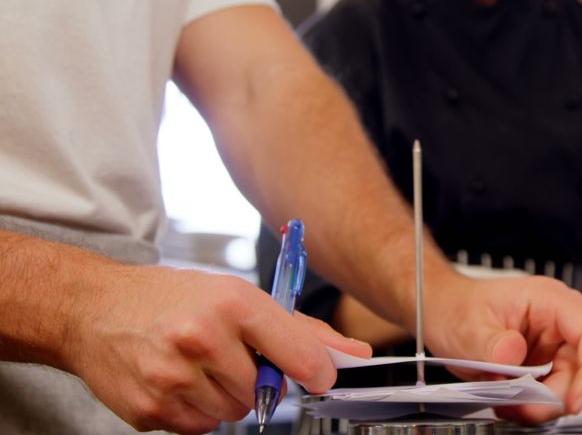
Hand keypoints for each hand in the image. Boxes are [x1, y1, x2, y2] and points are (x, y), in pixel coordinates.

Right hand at [67, 264, 370, 434]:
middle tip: (229, 355)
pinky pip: (199, 428)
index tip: (322, 376)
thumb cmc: (173, 299)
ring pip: (233, 413)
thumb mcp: (236, 295)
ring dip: (225, 396)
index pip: (298, 352)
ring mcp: (172, 377)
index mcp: (232, 303)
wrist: (94, 309)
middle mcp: (202, 338)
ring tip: (199, 366)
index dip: (316, 370)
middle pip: (264, 390)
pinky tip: (178, 381)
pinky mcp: (149, 408)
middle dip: (255, 378)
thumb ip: (298, 329)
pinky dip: (196, 411)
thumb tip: (353, 354)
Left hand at [425, 275, 581, 424]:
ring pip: (568, 384)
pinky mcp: (544, 364)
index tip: (573, 402)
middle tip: (524, 409)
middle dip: (557, 396)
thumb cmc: (458, 307)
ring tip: (509, 404)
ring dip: (542, 403)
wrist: (443, 314)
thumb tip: (512, 355)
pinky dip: (532, 404)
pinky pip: (551, 391)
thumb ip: (492, 342)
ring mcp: (552, 344)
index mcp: (549, 300)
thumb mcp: (468, 326)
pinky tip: (509, 401)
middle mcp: (558, 321)